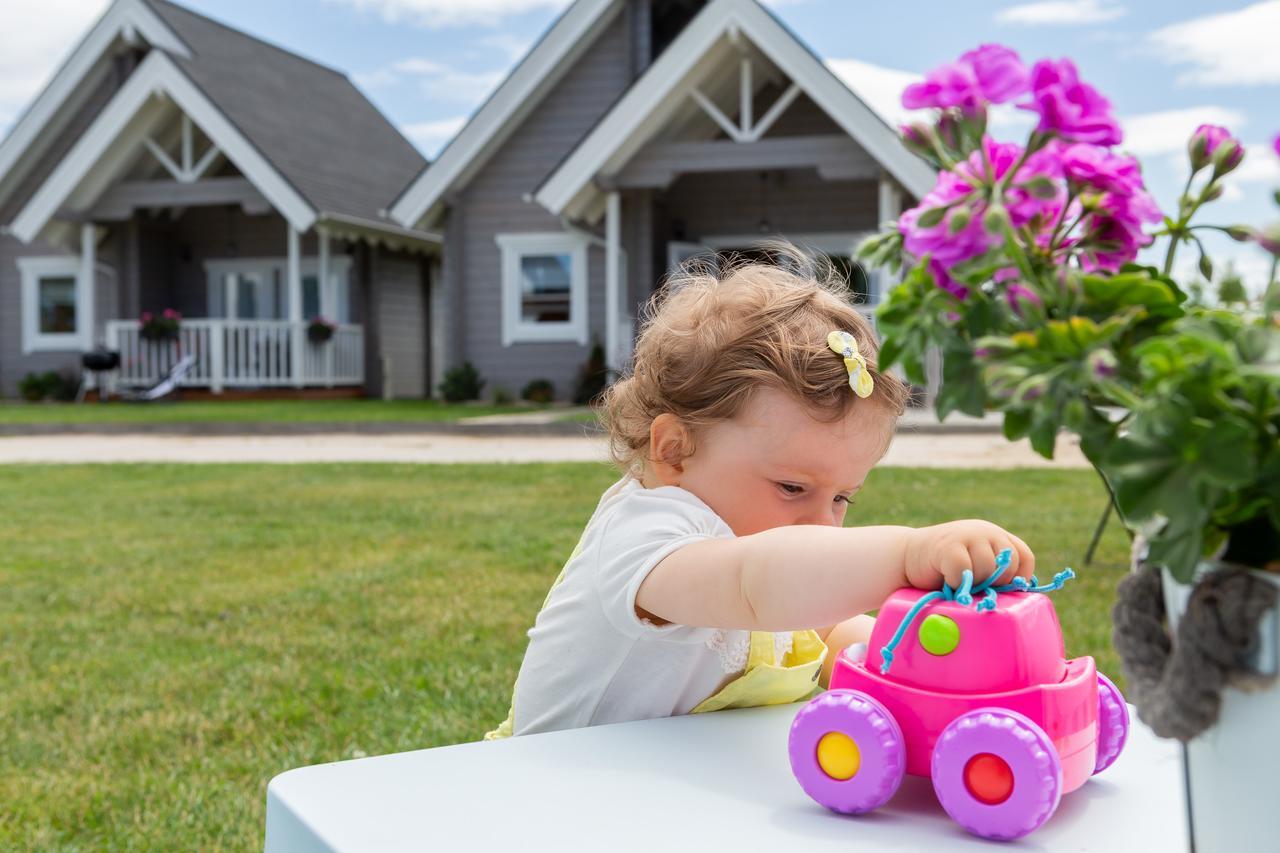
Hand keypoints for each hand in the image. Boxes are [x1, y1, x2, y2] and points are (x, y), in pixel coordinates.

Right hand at [903, 520, 1034, 590]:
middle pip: (1009, 563)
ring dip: (973, 582)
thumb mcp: (975, 566)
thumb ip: (994, 572)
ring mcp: (967, 535)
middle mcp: (985, 530)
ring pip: (988, 569)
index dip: (1019, 577)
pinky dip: (955, 582)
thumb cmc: (943, 569)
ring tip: (957, 579)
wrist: (906, 557)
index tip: (1002, 589)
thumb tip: (1019, 595)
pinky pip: (964, 572)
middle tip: (974, 584)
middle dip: (994, 581)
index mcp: (995, 536)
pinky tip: (945, 577)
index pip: (1023, 556)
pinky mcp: (949, 546)